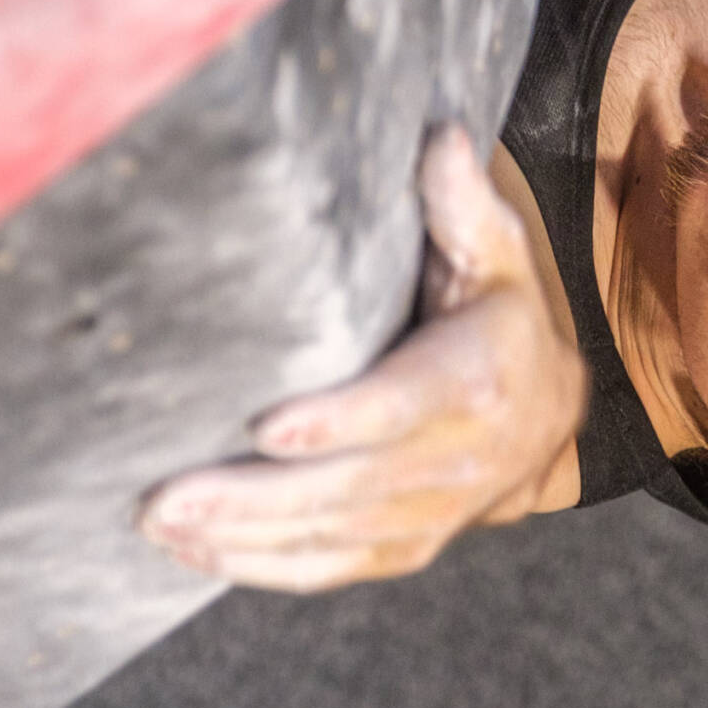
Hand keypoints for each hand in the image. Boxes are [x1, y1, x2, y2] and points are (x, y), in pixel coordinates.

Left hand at [136, 124, 584, 591]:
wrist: (548, 418)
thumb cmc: (499, 318)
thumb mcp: (496, 253)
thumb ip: (461, 205)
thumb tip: (437, 138)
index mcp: (472, 382)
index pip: (399, 408)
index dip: (335, 423)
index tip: (265, 429)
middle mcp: (453, 462)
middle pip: (345, 490)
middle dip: (250, 499)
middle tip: (164, 497)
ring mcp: (426, 517)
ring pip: (327, 539)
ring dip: (237, 539)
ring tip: (159, 523)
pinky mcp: (401, 550)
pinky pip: (325, 569)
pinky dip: (256, 568)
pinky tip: (191, 553)